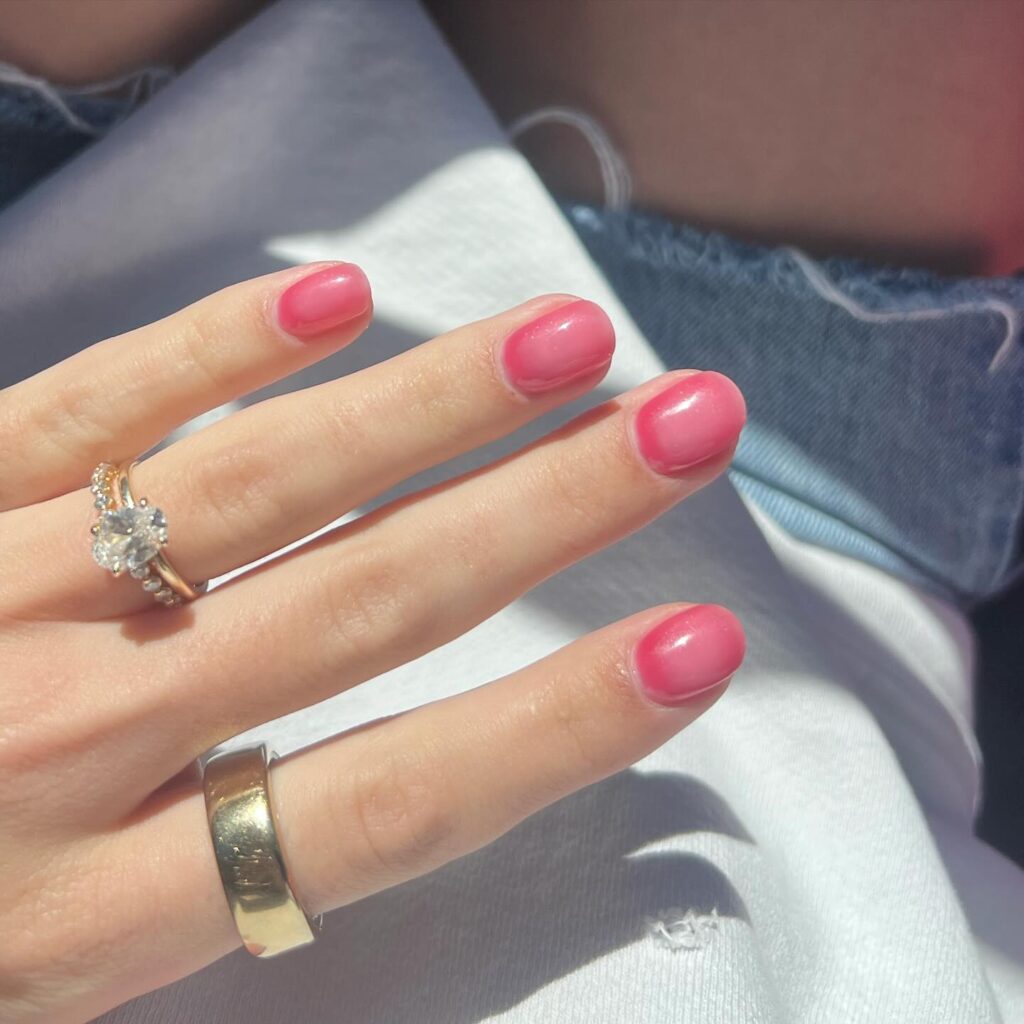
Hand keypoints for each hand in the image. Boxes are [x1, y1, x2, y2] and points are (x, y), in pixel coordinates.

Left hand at [0, 263, 746, 1021]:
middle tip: (688, 424)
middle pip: (365, 607)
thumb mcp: (28, 1001)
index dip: (559, 726)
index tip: (701, 645)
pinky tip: (331, 296)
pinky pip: (82, 407)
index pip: (391, 805)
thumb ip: (185, 908)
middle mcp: (62, 740)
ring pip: (251, 487)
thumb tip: (357, 805)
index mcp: (92, 911)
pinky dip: (210, 349)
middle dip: (551, 514)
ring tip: (566, 340)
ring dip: (425, 409)